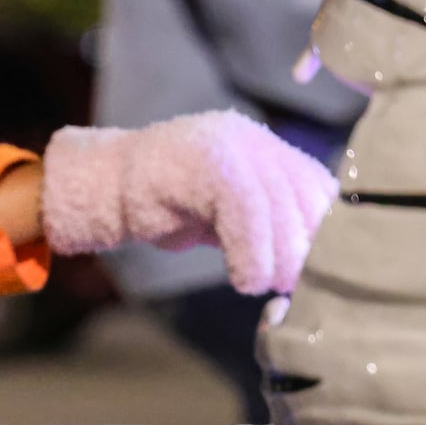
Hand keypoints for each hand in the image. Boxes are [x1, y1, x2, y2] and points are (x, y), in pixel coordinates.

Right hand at [40, 111, 336, 294]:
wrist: (101, 186)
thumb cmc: (165, 207)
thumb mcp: (226, 214)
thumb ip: (266, 223)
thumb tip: (312, 266)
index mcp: (264, 146)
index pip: (318, 187)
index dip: (324, 232)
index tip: (311, 273)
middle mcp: (252, 137)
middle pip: (303, 196)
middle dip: (303, 250)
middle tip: (290, 287)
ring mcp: (227, 143)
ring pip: (276, 205)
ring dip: (277, 258)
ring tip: (263, 285)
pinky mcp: (204, 160)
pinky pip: (245, 210)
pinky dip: (251, 254)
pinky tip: (244, 281)